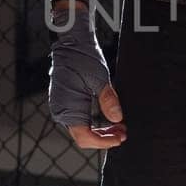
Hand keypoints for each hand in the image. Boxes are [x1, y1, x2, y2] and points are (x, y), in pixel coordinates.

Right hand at [48, 1, 126, 149]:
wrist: (71, 43)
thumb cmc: (83, 58)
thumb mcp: (99, 78)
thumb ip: (108, 100)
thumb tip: (117, 119)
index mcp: (68, 108)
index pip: (85, 138)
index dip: (104, 142)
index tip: (120, 139)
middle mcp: (62, 111)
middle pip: (84, 137)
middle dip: (105, 138)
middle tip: (123, 133)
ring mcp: (62, 107)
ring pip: (82, 129)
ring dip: (101, 131)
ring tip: (119, 126)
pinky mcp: (65, 102)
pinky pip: (79, 119)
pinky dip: (94, 122)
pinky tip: (108, 118)